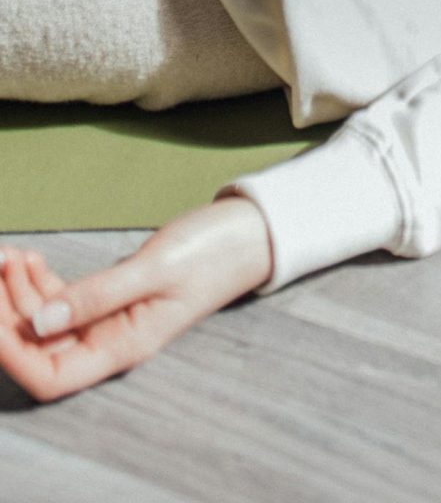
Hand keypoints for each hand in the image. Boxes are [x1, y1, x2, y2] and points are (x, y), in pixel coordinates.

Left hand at [0, 196, 271, 401]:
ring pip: (46, 321)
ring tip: (8, 255)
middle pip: (41, 348)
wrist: (249, 231)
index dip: (13, 355)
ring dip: (19, 293)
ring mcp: (109, 319)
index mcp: (124, 347)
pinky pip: (63, 299)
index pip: (51, 376)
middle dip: (8, 314)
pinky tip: (28, 259)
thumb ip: (98, 295)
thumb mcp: (155, 269)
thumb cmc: (212, 251)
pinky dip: (39, 281)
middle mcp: (111, 341)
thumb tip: (40, 323)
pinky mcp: (112, 296)